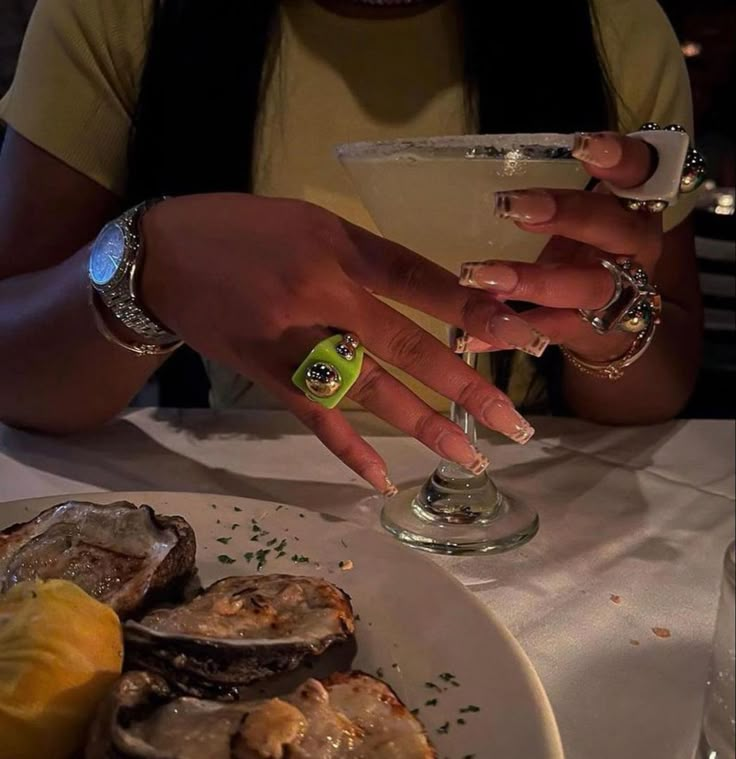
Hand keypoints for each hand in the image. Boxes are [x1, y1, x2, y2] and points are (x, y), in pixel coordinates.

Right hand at [139, 194, 544, 490]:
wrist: (161, 259)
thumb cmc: (240, 228)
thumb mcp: (310, 221)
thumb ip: (367, 256)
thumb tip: (429, 289)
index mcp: (335, 250)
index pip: (418, 282)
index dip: (471, 309)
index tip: (518, 334)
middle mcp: (319, 299)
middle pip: (405, 348)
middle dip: (465, 386)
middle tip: (514, 423)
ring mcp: (293, 346)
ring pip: (369, 393)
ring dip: (422, 428)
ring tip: (470, 458)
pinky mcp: (269, 379)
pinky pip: (315, 420)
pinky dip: (349, 452)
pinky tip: (382, 480)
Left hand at [458, 132, 660, 361]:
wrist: (614, 321)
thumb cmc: (587, 250)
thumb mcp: (584, 216)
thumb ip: (558, 196)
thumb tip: (486, 170)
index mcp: (634, 208)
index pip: (643, 171)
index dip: (619, 157)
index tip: (580, 144)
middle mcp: (635, 249)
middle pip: (613, 228)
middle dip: (565, 215)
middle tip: (509, 206)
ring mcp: (620, 294)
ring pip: (589, 287)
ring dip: (534, 280)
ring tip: (480, 276)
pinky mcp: (592, 331)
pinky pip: (552, 331)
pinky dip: (510, 333)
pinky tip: (470, 336)